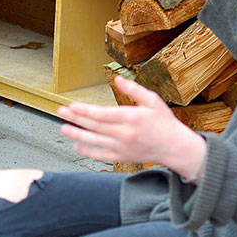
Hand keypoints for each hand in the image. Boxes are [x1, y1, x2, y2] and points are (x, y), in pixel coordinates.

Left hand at [58, 76, 206, 180]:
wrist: (175, 148)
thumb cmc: (164, 122)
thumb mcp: (153, 101)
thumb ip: (134, 90)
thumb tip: (118, 79)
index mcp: (132, 118)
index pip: (103, 115)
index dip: (85, 111)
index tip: (72, 106)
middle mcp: (125, 134)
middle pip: (95, 127)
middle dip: (76, 119)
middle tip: (61, 112)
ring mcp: (123, 148)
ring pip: (95, 142)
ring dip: (77, 135)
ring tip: (63, 128)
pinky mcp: (123, 157)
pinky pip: (101, 156)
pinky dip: (88, 151)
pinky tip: (78, 145)